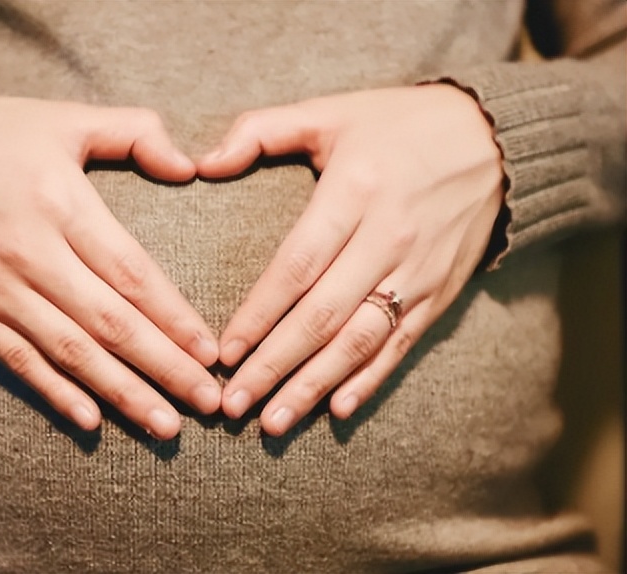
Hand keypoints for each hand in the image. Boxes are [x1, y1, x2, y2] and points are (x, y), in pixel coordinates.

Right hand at [0, 97, 220, 439]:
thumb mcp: (64, 118)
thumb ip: (134, 132)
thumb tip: (189, 166)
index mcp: (60, 203)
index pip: (131, 273)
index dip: (175, 318)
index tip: (211, 352)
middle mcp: (29, 253)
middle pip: (110, 324)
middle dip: (165, 367)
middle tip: (208, 403)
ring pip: (70, 353)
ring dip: (122, 393)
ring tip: (166, 425)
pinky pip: (18, 362)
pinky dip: (55, 393)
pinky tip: (92, 422)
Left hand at [197, 85, 503, 434]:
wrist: (494, 139)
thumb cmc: (397, 125)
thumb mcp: (329, 111)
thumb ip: (260, 131)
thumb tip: (202, 164)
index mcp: (355, 191)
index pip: (297, 266)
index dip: (258, 314)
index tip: (224, 352)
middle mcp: (388, 238)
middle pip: (323, 316)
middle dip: (274, 365)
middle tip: (234, 405)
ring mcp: (419, 271)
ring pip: (360, 341)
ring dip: (314, 386)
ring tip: (273, 422)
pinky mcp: (440, 292)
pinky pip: (401, 344)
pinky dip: (370, 380)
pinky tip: (337, 409)